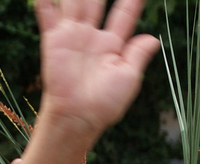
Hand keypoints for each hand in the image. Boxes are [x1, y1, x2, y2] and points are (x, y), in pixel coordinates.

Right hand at [35, 0, 158, 144]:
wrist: (78, 115)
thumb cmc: (106, 103)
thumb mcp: (129, 78)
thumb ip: (138, 55)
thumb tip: (154, 39)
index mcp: (113, 45)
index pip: (124, 14)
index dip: (132, 1)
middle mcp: (93, 36)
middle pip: (97, 1)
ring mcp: (73, 36)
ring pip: (75, 1)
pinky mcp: (54, 40)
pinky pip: (47, 15)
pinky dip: (45, 2)